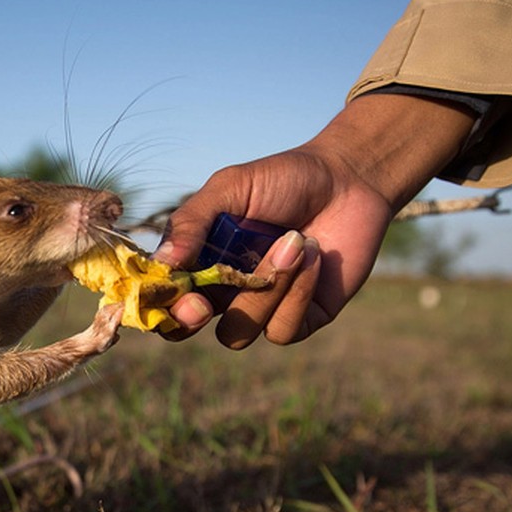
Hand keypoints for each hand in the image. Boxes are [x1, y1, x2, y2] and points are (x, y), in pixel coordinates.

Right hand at [153, 93, 476, 347]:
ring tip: (294, 240)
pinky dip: (297, 292)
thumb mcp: (230, 188)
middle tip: (203, 303)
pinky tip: (315, 255)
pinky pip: (282, 330)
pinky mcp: (301, 319)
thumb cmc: (283, 179)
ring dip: (263, 291)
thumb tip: (164, 262)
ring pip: (238, 332)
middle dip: (189, 321)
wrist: (349, 179)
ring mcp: (261, 309)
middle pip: (186, 331)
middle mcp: (223, 291)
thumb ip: (192, 222)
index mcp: (198, 261)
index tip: (180, 292)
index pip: (164, 296)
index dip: (162, 305)